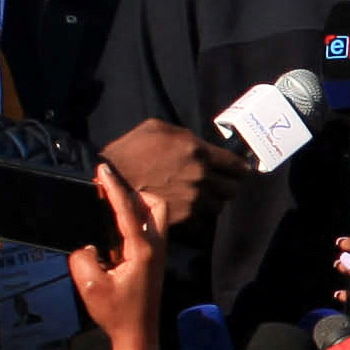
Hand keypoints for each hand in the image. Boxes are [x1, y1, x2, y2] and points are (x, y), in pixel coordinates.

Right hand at [64, 159, 164, 349]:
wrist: (137, 335)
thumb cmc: (116, 313)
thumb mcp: (91, 286)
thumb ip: (83, 259)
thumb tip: (86, 246)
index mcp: (142, 250)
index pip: (127, 209)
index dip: (113, 187)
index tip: (103, 169)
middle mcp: (155, 247)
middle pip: (154, 205)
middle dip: (133, 193)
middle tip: (109, 192)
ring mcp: (158, 253)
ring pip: (155, 215)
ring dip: (136, 206)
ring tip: (110, 208)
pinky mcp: (154, 260)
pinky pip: (149, 229)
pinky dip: (135, 220)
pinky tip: (115, 228)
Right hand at [100, 118, 230, 235]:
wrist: (110, 180)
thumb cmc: (130, 149)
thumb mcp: (158, 128)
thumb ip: (186, 136)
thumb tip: (200, 145)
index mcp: (199, 152)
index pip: (237, 164)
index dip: (240, 167)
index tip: (239, 170)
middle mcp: (201, 177)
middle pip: (233, 188)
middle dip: (228, 185)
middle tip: (220, 183)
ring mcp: (193, 201)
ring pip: (219, 206)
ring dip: (213, 202)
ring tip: (202, 197)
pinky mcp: (182, 219)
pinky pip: (202, 222)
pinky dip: (199, 218)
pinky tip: (190, 211)